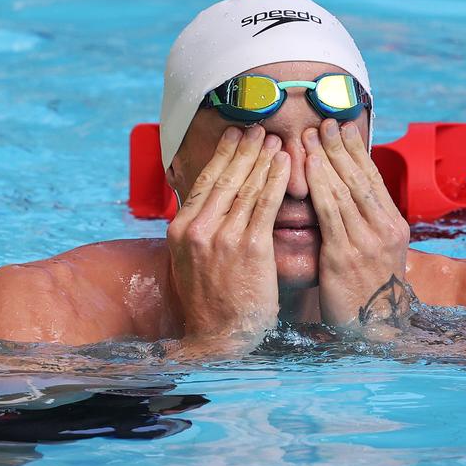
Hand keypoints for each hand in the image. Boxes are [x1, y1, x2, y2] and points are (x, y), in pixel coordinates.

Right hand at [166, 125, 289, 347]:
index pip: (206, 182)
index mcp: (182, 229)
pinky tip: (284, 163)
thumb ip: (199, 231)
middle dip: (245, 149)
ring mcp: (223, 237)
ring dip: (263, 158)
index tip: (236, 136)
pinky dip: (275, 180)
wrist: (220, 336)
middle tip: (258, 129)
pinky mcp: (250, 248)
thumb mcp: (191, 261)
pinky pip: (265, 204)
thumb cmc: (211, 301)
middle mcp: (198, 228)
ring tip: (274, 140)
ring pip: (246, 186)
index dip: (223, 155)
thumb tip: (210, 205)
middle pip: (225, 177)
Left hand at [302, 119, 411, 339]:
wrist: (375, 328)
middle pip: (360, 177)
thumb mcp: (375, 253)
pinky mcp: (345, 255)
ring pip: (345, 189)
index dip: (356, 150)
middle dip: (340, 146)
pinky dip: (320, 184)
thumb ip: (363, 225)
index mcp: (392, 225)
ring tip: (313, 134)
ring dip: (327, 158)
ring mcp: (367, 241)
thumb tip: (346, 198)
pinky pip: (331, 212)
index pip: (372, 178)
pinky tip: (309, 165)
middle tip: (325, 121)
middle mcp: (384, 228)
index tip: (343, 128)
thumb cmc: (369, 291)